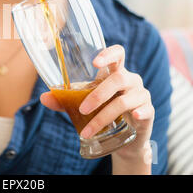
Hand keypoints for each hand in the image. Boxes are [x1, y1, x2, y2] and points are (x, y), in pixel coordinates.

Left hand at [40, 44, 154, 159]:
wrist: (124, 139)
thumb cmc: (103, 113)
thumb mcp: (83, 106)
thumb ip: (65, 101)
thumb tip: (44, 97)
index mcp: (115, 73)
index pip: (118, 54)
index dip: (108, 53)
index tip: (95, 62)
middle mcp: (130, 80)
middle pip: (118, 78)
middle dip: (98, 94)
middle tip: (82, 109)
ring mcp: (141, 95)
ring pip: (124, 100)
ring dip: (104, 116)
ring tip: (87, 131)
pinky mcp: (148, 111)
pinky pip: (144, 109)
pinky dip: (138, 112)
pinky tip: (132, 118)